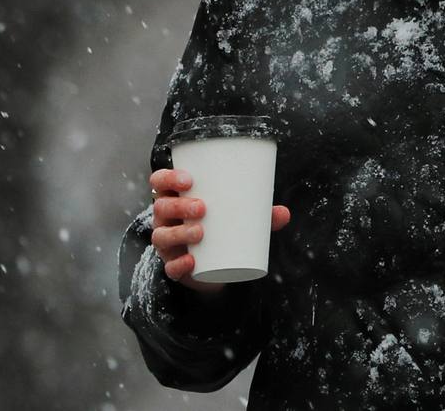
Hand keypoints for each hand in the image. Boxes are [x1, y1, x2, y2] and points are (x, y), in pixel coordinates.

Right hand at [149, 168, 290, 293]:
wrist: (212, 264)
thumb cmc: (221, 226)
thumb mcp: (238, 216)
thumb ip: (261, 215)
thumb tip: (284, 213)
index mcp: (175, 198)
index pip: (160, 182)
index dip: (168, 178)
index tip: (188, 179)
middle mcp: (165, 219)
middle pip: (161, 207)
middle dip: (178, 206)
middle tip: (202, 207)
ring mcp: (166, 243)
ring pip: (162, 235)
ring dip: (179, 233)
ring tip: (200, 232)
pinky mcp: (172, 264)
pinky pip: (170, 266)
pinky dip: (179, 264)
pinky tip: (191, 261)